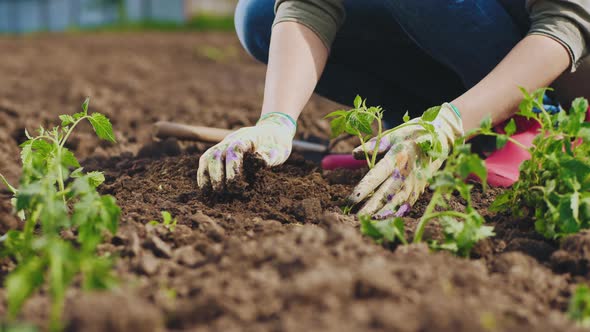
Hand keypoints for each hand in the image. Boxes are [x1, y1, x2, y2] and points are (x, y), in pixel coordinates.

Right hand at [197, 112, 295, 190]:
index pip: (234, 151)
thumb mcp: (278, 150)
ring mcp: (223, 146)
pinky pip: (206, 162)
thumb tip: (258, 162)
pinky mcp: (220, 152)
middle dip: (216, 175)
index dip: (232, 168)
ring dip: (205, 176)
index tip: (235, 185)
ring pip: (207, 158)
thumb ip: (269, 156)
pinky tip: (205, 188)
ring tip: (208, 193)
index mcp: (246, 139)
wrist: (272, 131)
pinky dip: (203, 175)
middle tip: (221, 191)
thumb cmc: (275, 144)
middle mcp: (231, 141)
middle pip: (215, 155)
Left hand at [347, 103, 463, 217]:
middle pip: (386, 194)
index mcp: (397, 157)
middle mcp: (406, 173)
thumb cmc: (415, 132)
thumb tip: (354, 154)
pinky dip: (397, 212)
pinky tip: (386, 219)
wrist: (443, 135)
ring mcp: (415, 182)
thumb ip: (375, 145)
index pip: (376, 176)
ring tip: (368, 222)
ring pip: (397, 202)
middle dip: (370, 207)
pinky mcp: (420, 187)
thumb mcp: (395, 133)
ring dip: (382, 213)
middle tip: (356, 218)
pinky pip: (408, 203)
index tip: (350, 200)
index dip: (363, 189)